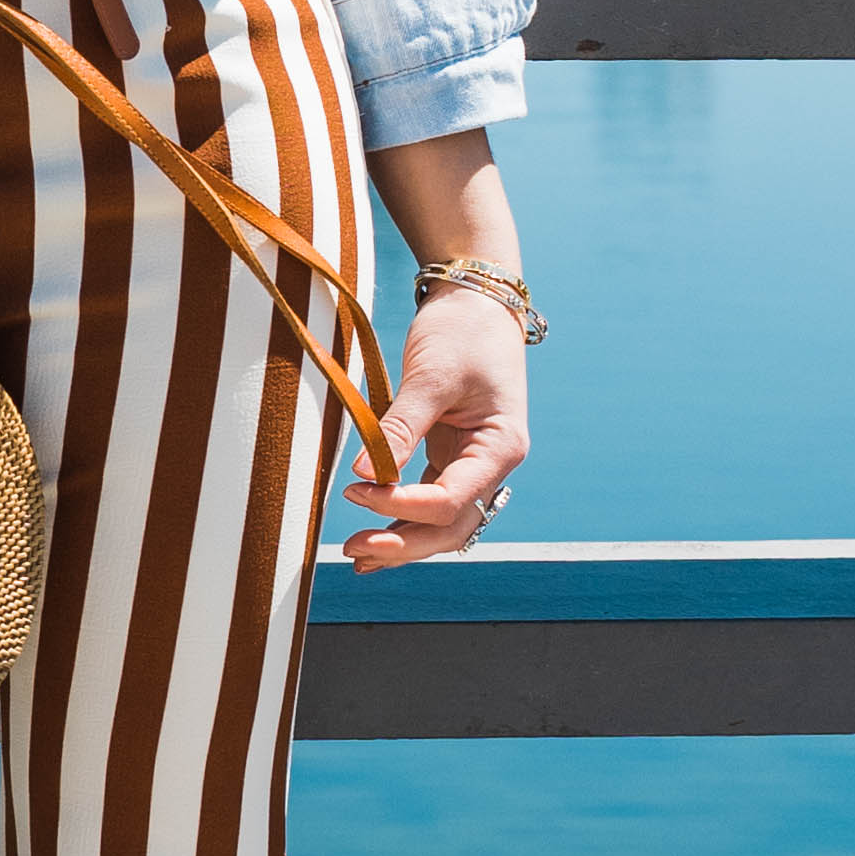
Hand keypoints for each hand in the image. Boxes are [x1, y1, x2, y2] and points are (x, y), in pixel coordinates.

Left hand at [340, 286, 531, 569]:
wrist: (475, 300)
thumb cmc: (462, 331)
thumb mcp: (432, 376)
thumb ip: (401, 427)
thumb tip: (365, 476)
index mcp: (500, 446)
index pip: (450, 498)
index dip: (403, 505)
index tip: (356, 491)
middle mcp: (492, 463)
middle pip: (451, 524)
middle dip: (405, 542)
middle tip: (354, 549)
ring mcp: (473, 461)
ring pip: (442, 520)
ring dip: (403, 540)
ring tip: (358, 555)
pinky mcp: (452, 454)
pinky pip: (430, 498)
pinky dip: (403, 518)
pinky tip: (374, 537)